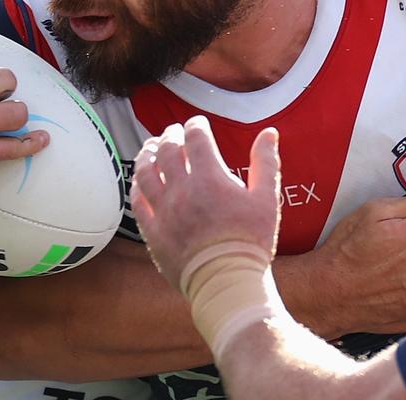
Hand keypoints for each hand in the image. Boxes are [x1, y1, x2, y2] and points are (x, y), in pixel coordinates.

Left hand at [131, 116, 280, 288]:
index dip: (196, 125)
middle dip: (170, 135)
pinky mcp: (153, 231)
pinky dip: (136, 185)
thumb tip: (270, 133)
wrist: (227, 281)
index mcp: (210, 179)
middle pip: (167, 150)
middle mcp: (182, 190)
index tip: (198, 123)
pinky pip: (137, 202)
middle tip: (174, 131)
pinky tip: (140, 180)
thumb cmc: (251, 241)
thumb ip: (266, 162)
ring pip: (145, 172)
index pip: (196, 138)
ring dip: (147, 154)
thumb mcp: (267, 199)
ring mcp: (163, 211)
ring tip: (151, 146)